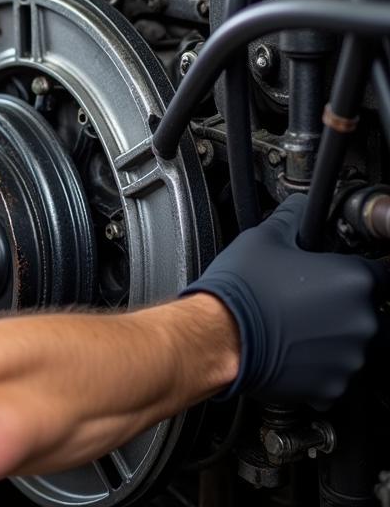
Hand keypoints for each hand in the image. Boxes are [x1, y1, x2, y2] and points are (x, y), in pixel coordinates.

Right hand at [183, 194, 381, 406]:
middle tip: (311, 299)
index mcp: (353, 281)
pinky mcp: (333, 386)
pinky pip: (338, 373)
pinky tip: (294, 348)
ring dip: (335, 335)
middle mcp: (362, 322)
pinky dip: (321, 363)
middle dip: (347, 306)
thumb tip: (299, 207)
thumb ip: (292, 219)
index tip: (341, 274)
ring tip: (298, 325)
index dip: (360, 271)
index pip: (382, 273)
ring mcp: (351, 358)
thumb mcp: (264, 238)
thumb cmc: (242, 291)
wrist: (219, 336)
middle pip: (372, 312)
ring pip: (356, 344)